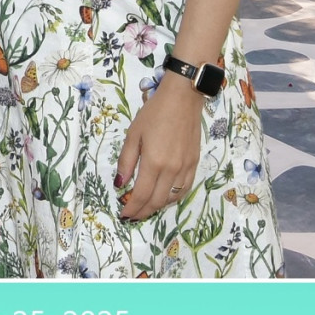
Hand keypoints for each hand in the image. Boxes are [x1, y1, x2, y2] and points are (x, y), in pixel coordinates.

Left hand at [114, 79, 205, 221]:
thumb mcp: (133, 134)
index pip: (142, 195)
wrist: (183, 98)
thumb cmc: (154, 112)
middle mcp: (172, 169)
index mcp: (154, 162)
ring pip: (172, 198)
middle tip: (132, 215)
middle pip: (157, 201)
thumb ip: (126, 161)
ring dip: (158, 206)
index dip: (132, 208)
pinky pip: (184, 189)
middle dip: (143, 212)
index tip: (123, 215)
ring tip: (145, 207)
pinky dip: (173, 198)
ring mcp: (186, 168)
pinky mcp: (194, 164)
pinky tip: (165, 197)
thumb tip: (120, 184)